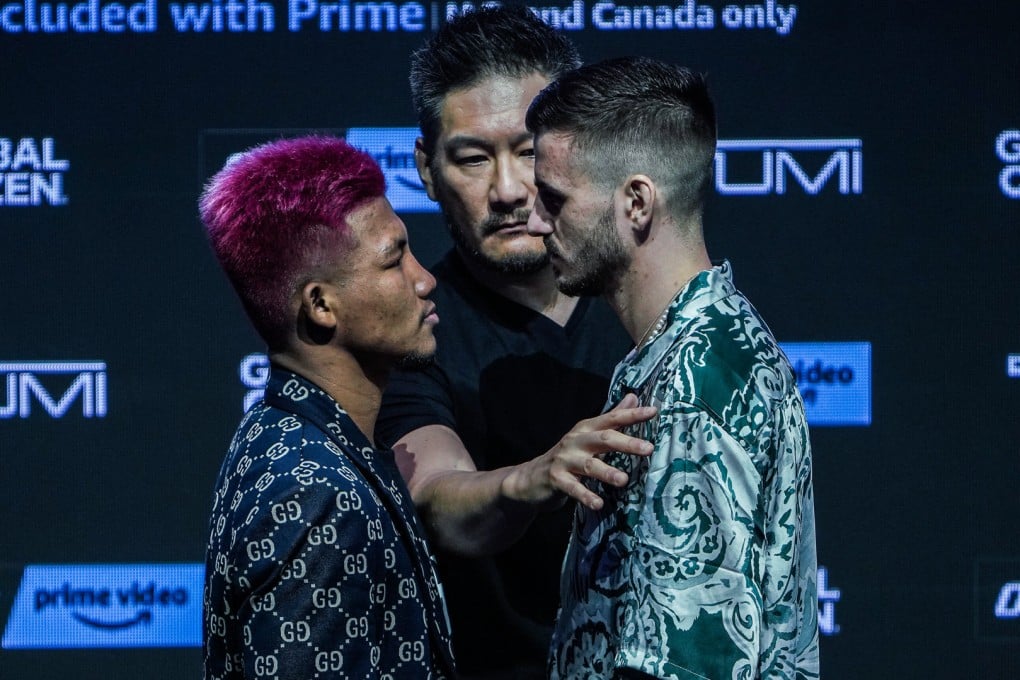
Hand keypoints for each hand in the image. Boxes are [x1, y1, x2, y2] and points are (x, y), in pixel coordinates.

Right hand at [503, 393, 655, 510]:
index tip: (653, 411)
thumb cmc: (568, 456)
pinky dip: (585, 496)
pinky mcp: (555, 479)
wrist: (531, 478)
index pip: (612, 418)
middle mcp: (575, 440)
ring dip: (607, 472)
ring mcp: (564, 460)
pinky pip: (572, 488)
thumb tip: (634, 397)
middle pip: (603, 439)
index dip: (632, 414)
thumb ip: (612, 418)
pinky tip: (598, 504)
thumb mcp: (589, 435)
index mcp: (586, 429)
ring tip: (624, 480)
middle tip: (648, 449)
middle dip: (626, 442)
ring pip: (589, 465)